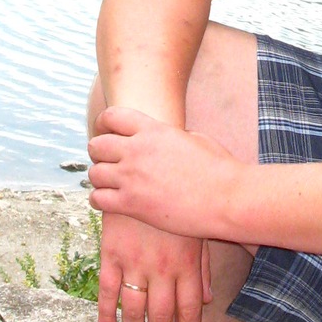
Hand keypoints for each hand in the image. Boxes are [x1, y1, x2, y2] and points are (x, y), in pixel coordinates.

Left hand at [88, 106, 249, 243]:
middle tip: (108, 162)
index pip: (111, 117)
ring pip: (94, 174)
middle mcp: (137, 150)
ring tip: (109, 184)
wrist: (227, 199)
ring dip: (100, 179)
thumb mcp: (195, 138)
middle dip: (99, 154)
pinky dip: (99, 201)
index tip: (106, 133)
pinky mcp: (132, 205)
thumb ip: (170, 136)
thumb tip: (163, 139)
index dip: (104, 124)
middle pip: (96, 146)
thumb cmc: (219, 169)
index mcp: (153, 130)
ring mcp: (132, 178)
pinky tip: (109, 202)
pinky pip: (98, 199)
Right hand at [97, 210, 211, 321]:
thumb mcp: (195, 230)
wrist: (143, 171)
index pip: (190, 310)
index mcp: (186, 263)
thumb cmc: (177, 200)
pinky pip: (107, 291)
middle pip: (163, 316)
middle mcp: (162, 267)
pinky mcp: (111, 253)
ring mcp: (135, 261)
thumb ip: (202, 267)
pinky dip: (106, 315)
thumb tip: (208, 300)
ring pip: (134, 309)